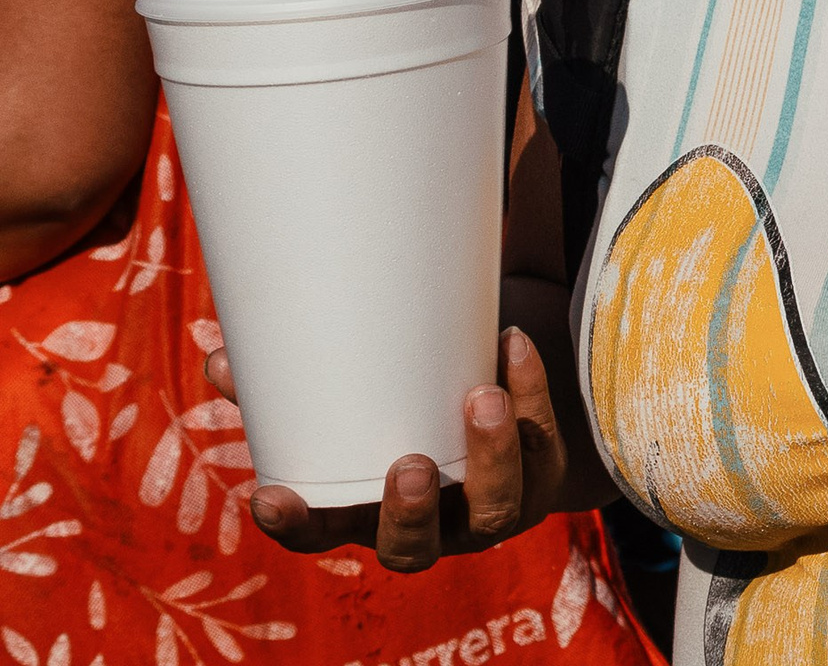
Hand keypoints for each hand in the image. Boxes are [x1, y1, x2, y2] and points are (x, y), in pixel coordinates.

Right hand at [207, 327, 565, 570]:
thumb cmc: (407, 400)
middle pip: (415, 546)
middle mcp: (430, 525)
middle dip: (412, 512)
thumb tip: (218, 355)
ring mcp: (492, 508)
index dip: (297, 527)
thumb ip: (292, 377)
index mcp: (369, 511)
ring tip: (482, 397)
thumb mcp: (359, 393)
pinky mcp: (543, 474)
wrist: (507, 404)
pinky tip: (514, 347)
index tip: (268, 496)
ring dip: (491, 456)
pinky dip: (532, 395)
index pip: (322, 537)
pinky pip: (543, 444)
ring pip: (497, 506)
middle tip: (410, 465)